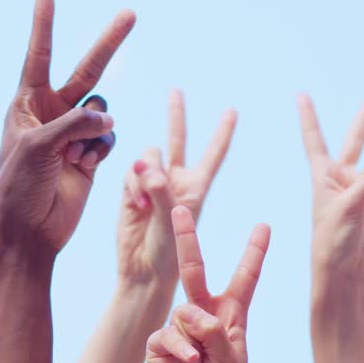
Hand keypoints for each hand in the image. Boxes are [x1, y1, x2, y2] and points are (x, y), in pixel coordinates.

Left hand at [0, 0, 134, 254]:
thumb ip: (75, 122)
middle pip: (87, 70)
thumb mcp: (39, 146)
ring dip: (95, 130)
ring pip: (102, 112)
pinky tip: (83, 166)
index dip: (44, 22)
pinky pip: (109, 138)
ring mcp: (73, 133)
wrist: (30, 232)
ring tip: (74, 155)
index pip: (39, 54)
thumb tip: (108, 119)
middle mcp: (52, 113)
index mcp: (27, 104)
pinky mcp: (90, 154)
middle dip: (109, 43)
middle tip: (131, 13)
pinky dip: (102, 149)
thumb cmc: (19, 187)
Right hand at [117, 90, 235, 286]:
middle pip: (178, 139)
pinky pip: (130, 172)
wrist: (143, 272)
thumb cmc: (168, 253)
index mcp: (197, 186)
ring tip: (146, 200)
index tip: (233, 111)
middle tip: (176, 90)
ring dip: (145, 171)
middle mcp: (176, 180)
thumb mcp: (173, 221)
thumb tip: (147, 166)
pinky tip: (136, 205)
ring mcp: (152, 184)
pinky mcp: (131, 190)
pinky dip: (133, 184)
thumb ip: (161, 190)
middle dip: (176, 115)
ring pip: (149, 155)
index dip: (222, 133)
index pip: (213, 154)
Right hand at [146, 206, 270, 362]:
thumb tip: (190, 311)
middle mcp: (204, 316)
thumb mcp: (231, 359)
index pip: (245, 278)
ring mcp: (180, 329)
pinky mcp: (159, 344)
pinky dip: (181, 350)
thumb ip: (214, 329)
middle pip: (194, 270)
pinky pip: (168, 334)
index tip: (265, 226)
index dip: (254, 252)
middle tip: (180, 209)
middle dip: (186, 238)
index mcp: (231, 317)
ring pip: (185, 312)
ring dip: (197, 338)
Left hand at [299, 94, 363, 295]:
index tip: (300, 94)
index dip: (309, 115)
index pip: (314, 137)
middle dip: (363, 123)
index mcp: (322, 175)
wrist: (345, 275)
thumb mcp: (348, 206)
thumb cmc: (332, 241)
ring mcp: (363, 190)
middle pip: (353, 142)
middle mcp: (342, 178)